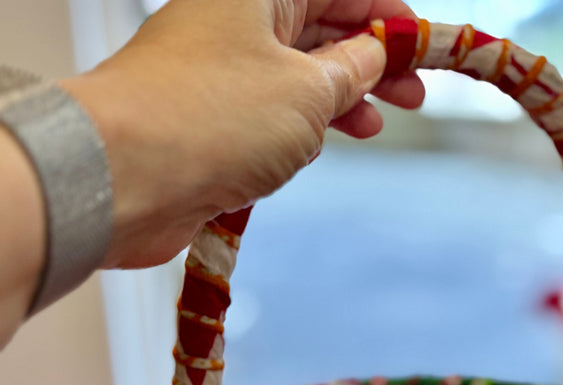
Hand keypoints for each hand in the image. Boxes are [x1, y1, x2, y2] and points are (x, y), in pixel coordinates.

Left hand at [61, 0, 424, 268]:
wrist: (126, 177)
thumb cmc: (215, 119)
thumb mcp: (307, 91)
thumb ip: (351, 70)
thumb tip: (374, 53)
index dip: (387, 15)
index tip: (423, 46)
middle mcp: (235, 20)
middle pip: (319, 28)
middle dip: (371, 62)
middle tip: (412, 96)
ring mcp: (220, 70)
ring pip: (296, 74)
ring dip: (340, 100)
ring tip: (375, 127)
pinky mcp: (210, 118)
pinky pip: (270, 112)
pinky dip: (303, 126)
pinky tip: (322, 144)